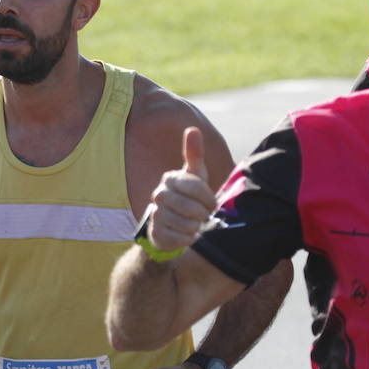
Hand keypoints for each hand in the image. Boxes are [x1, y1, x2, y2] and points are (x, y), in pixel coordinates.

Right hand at [147, 127, 216, 251]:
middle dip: (203, 214)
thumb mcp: (195, 175)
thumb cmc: (188, 196)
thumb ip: (194, 154)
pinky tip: (188, 234)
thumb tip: (192, 129)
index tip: (212, 203)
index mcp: (169, 179)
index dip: (209, 198)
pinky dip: (189, 239)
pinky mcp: (155, 234)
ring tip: (196, 224)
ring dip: (197, 227)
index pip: (197, 187)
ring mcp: (155, 215)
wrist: (172, 225)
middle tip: (204, 215)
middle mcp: (158, 195)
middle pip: (192, 208)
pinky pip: (180, 239)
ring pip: (187, 225)